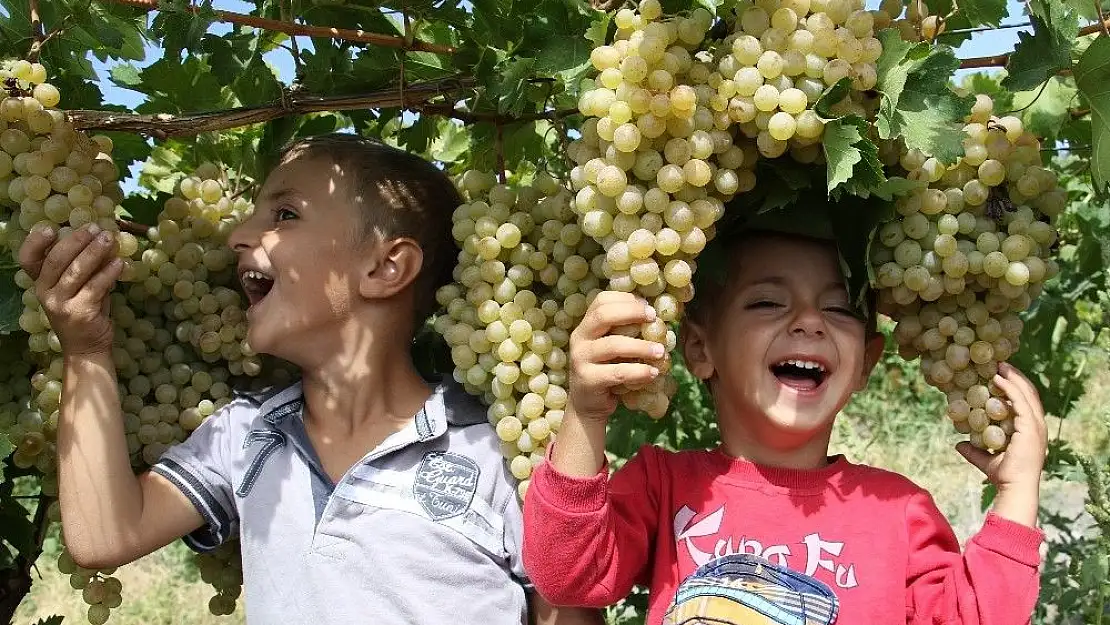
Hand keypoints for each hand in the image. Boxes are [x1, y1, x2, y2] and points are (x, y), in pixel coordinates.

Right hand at [19, 224, 123, 355]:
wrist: (87, 348)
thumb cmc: (85, 312)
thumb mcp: (81, 287)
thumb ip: (87, 267)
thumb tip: (104, 240)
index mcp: (41, 283)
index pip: (28, 260)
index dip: (35, 243)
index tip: (50, 227)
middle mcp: (45, 292)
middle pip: (56, 260)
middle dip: (77, 240)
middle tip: (96, 228)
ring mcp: (60, 304)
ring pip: (76, 271)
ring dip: (95, 252)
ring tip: (110, 239)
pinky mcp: (79, 312)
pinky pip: (95, 286)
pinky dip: (109, 272)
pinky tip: (119, 263)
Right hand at [567, 291, 662, 422]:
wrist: (587, 405)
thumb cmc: (607, 370)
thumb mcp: (613, 348)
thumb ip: (627, 332)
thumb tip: (658, 318)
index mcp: (586, 325)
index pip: (601, 301)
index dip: (626, 300)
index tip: (649, 307)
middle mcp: (580, 337)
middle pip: (603, 315)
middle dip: (632, 313)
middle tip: (654, 318)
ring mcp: (580, 358)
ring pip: (613, 345)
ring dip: (641, 346)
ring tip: (661, 351)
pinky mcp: (588, 379)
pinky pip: (618, 372)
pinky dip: (639, 372)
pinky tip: (653, 373)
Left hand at [956, 363, 1046, 525]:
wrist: (1014, 488)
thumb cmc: (1003, 476)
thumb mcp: (985, 459)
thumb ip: (973, 450)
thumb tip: (958, 443)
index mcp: (1030, 430)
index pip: (1025, 401)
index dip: (1014, 386)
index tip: (999, 374)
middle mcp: (1037, 425)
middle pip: (1028, 393)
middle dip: (1014, 377)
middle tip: (999, 363)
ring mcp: (1036, 426)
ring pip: (1026, 394)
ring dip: (1012, 377)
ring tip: (998, 365)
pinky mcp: (1030, 427)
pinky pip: (1019, 402)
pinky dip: (1009, 389)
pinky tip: (997, 380)